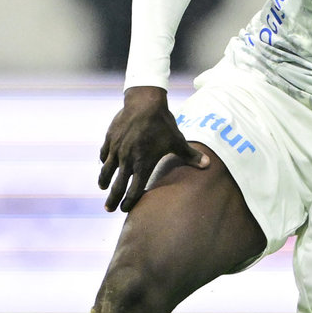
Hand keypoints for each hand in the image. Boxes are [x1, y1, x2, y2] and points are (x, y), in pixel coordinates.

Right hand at [97, 85, 207, 212]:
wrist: (145, 103)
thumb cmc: (163, 124)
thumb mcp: (177, 141)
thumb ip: (190, 156)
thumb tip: (208, 165)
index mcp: (143, 164)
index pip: (134, 190)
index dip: (129, 201)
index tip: (125, 209)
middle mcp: (127, 160)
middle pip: (117, 185)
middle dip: (113, 199)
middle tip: (109, 209)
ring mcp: (116, 149)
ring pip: (106, 171)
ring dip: (104, 181)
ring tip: (103, 188)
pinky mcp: (110, 139)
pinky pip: (104, 154)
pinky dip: (104, 161)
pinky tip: (105, 164)